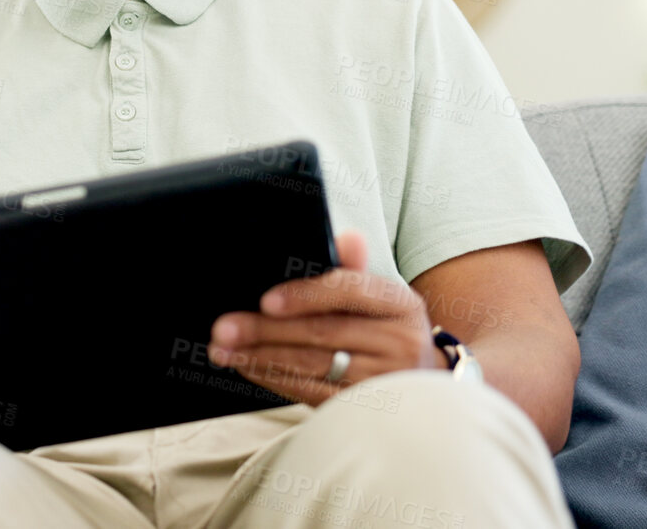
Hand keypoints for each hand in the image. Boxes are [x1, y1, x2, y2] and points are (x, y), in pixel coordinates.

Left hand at [206, 230, 443, 403]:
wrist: (423, 384)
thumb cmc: (386, 329)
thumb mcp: (380, 298)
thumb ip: (353, 268)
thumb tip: (348, 237)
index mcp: (400, 303)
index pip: (350, 291)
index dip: (306, 295)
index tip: (265, 300)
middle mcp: (399, 342)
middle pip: (323, 333)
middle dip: (266, 330)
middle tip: (224, 328)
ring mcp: (383, 381)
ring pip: (312, 366)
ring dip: (260, 357)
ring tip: (224, 350)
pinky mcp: (363, 409)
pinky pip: (310, 393)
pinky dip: (274, 379)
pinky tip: (248, 368)